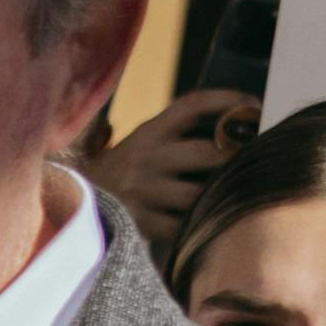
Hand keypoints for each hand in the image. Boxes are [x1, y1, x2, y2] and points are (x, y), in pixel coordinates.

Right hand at [82, 89, 260, 234]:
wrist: (69, 206)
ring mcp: (142, 191)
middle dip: (236, 158)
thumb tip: (235, 129)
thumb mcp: (139, 144)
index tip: (256, 106)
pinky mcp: (139, 222)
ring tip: (237, 193)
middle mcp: (145, 158)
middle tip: (257, 160)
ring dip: (220, 194)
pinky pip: (183, 225)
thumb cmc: (119, 175)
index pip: (193, 105)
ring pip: (199, 193)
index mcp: (148, 132)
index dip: (228, 100)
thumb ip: (175, 136)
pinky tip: (208, 221)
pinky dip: (198, 223)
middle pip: (207, 154)